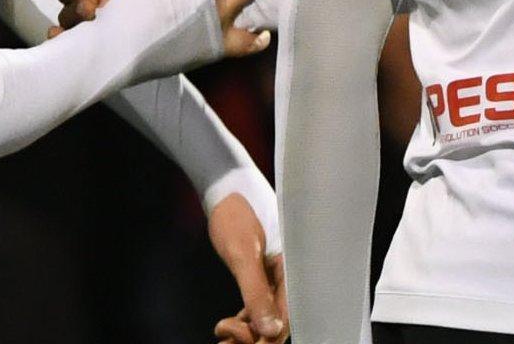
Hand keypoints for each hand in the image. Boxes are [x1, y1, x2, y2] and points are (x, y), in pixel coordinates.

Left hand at [208, 195, 286, 343]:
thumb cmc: (236, 214)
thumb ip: (256, 293)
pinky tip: (228, 322)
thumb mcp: (242, 255)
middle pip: (278, 323)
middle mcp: (289, 276)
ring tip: (221, 330)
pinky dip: (245, 320)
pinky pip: (260, 307)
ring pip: (267, 317)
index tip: (238, 339)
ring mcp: (276, 276)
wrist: (226, 186)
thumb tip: (269, 332)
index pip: (287, 318)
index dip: (267, 338)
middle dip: (253, 337)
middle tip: (223, 334)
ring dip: (246, 331)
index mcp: (293, 270)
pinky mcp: (263, 274)